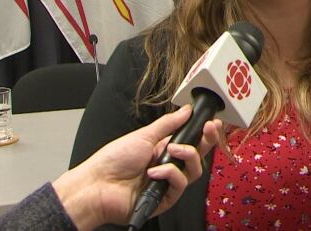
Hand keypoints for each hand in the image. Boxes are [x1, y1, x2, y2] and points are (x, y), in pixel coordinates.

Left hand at [52, 105, 221, 229]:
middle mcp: (169, 165)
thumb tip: (186, 111)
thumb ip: (168, 124)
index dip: (204, 132)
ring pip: (195, 170)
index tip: (211, 121)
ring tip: (170, 150)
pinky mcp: (166, 198)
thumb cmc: (114, 160)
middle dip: (207, 141)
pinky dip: (169, 174)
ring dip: (186, 155)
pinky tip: (153, 172)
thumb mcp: (143, 135)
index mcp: (164, 149)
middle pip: (199, 155)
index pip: (192, 140)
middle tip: (209, 129)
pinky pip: (180, 184)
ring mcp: (168, 182)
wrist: (98, 184)